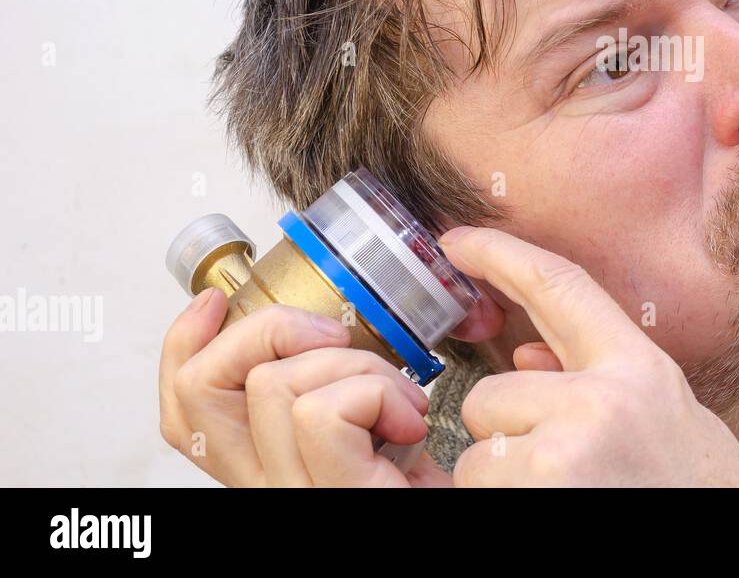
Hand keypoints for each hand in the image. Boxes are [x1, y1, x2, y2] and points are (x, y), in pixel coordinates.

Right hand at [158, 291, 449, 486]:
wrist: (486, 504)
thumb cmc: (432, 481)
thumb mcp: (371, 423)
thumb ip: (327, 387)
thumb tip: (313, 324)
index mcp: (268, 463)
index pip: (185, 406)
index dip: (185, 342)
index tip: (218, 301)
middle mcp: (269, 485)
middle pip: (201, 386)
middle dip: (267, 329)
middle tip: (336, 338)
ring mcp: (297, 495)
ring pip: (272, 383)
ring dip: (354, 365)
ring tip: (400, 400)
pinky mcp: (336, 495)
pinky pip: (324, 410)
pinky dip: (376, 391)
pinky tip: (409, 421)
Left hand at [439, 226, 738, 486]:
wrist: (731, 554)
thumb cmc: (691, 494)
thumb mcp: (664, 425)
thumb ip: (600, 386)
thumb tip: (521, 360)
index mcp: (640, 371)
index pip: (560, 287)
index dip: (501, 255)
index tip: (456, 241)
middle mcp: (602, 401)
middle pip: (491, 395)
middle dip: (505, 436)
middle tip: (560, 477)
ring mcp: (566, 455)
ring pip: (477, 454)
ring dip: (501, 482)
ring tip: (564, 498)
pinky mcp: (537, 496)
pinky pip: (477, 490)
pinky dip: (499, 505)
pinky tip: (553, 514)